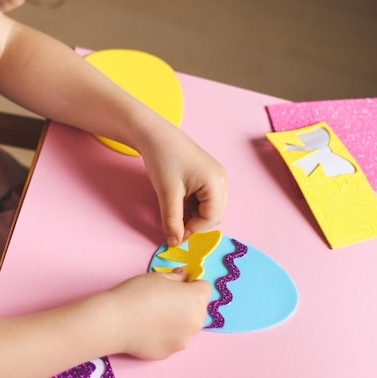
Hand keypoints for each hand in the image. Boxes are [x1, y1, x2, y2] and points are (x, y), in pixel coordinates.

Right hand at [107, 270, 211, 359]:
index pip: (205, 288)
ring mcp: (184, 340)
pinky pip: (173, 340)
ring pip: (187, 327)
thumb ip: (176, 277)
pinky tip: (148, 329)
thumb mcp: (158, 277)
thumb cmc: (137, 293)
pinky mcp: (170, 353)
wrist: (116, 321)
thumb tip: (183, 278)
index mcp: (195, 299)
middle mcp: (196, 322)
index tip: (178, 285)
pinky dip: (165, 334)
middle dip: (187, 303)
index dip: (192, 284)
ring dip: (178, 320)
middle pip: (198, 309)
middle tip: (164, 300)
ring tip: (154, 316)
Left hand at [137, 120, 227, 245]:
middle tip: (173, 229)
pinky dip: (191, 207)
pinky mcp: (207, 176)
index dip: (193, 231)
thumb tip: (174, 243)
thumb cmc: (163, 159)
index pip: (211, 219)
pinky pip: (204, 200)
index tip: (174, 237)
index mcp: (216, 183)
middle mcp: (221, 180)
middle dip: (194, 225)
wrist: (155, 134)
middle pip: (214, 215)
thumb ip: (172, 220)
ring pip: (209, 209)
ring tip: (173, 214)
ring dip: (192, 217)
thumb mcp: (167, 193)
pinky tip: (176, 204)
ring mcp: (216, 177)